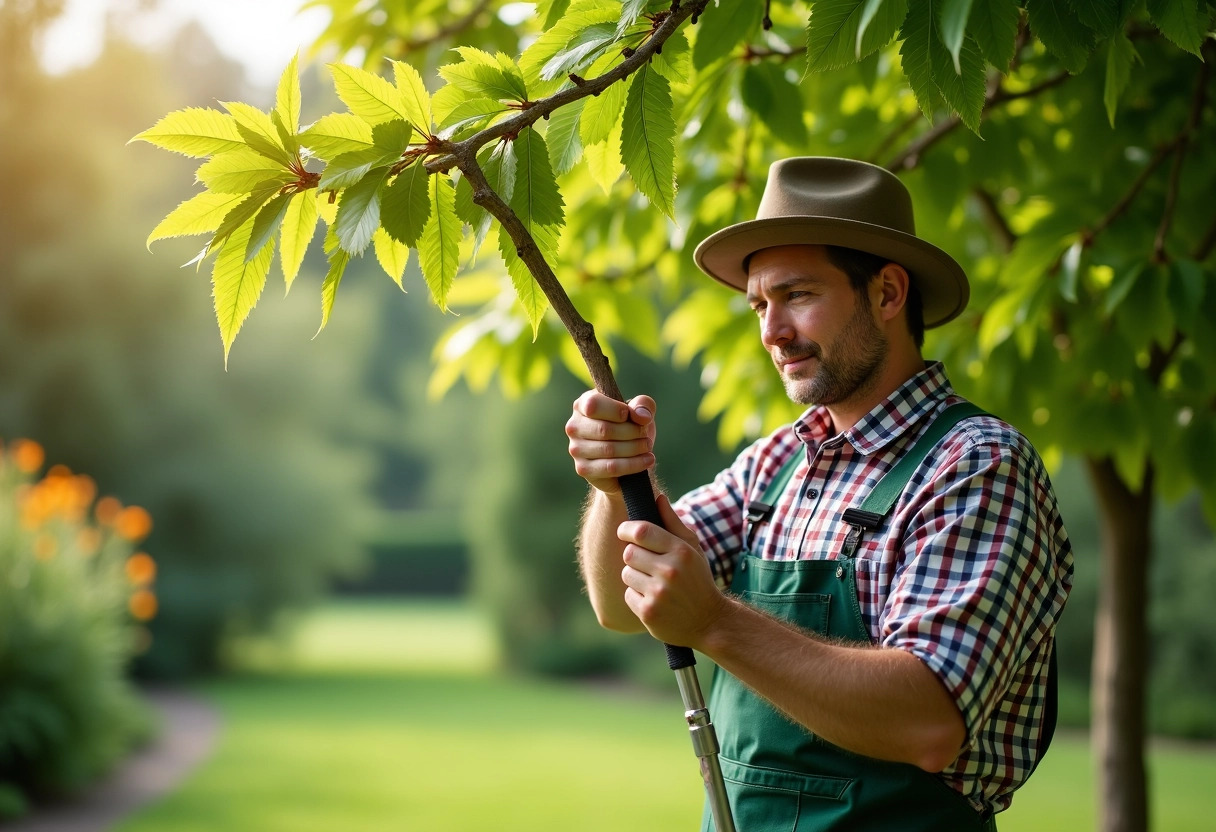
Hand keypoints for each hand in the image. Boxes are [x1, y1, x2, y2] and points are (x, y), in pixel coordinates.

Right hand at [566, 391, 655, 495]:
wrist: (626, 457)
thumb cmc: (629, 427)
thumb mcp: (640, 411)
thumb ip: (643, 405)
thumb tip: (641, 416)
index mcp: (583, 404)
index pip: (593, 404)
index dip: (616, 410)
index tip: (629, 415)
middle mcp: (574, 426)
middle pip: (604, 429)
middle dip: (632, 432)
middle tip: (645, 435)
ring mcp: (576, 449)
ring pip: (609, 449)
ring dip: (635, 448)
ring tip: (648, 446)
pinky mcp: (583, 469)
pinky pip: (611, 467)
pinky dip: (634, 464)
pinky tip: (648, 460)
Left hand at [618, 494, 727, 647]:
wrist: (710, 622)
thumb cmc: (698, 580)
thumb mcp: (693, 549)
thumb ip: (673, 523)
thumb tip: (658, 497)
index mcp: (681, 551)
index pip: (642, 531)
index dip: (627, 529)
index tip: (624, 532)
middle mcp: (669, 571)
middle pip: (629, 552)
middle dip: (634, 557)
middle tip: (646, 564)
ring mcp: (659, 593)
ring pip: (626, 574)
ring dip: (634, 577)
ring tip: (652, 584)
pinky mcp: (648, 612)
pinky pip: (627, 595)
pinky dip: (636, 597)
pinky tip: (653, 600)